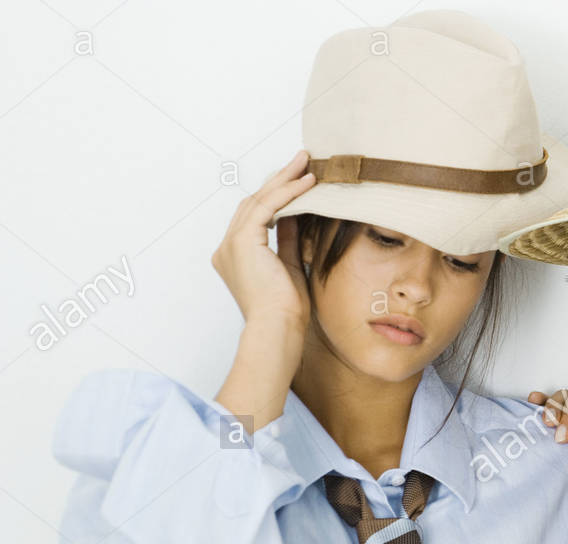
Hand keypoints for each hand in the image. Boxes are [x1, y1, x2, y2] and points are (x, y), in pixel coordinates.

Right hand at [211, 149, 315, 335]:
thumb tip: (295, 214)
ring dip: (284, 179)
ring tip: (306, 162)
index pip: (255, 216)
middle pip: (254, 202)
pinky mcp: (242, 241)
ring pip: (259, 200)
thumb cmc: (285, 310)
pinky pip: (266, 207)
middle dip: (279, 179)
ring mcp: (231, 243)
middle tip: (302, 159)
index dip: (276, 195)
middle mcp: (227, 247)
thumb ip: (288, 239)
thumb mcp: (289, 266)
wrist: (278, 328)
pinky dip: (287, 193)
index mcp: (235, 256)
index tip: (298, 179)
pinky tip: (307, 182)